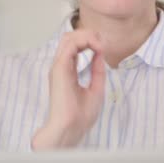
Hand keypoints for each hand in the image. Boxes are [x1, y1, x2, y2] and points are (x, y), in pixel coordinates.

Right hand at [32, 30, 105, 150]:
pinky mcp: (59, 68)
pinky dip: (85, 41)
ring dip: (87, 35)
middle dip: (89, 34)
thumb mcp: (96, 88)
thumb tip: (100, 54)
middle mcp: (61, 66)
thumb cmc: (80, 115)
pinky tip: (96, 48)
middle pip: (70, 37)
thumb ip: (97, 70)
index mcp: (68, 71)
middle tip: (102, 43)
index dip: (90, 41)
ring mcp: (59, 66)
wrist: (72, 128)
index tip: (104, 49)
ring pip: (68, 37)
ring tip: (99, 44)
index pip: (75, 46)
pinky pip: (69, 44)